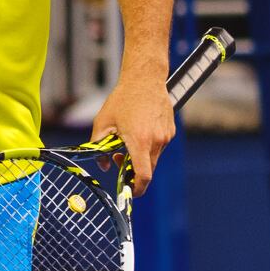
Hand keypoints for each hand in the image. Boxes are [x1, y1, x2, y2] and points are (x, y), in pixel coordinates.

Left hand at [91, 65, 176, 193]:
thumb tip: (103, 165)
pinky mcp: (170, 131)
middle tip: (119, 160)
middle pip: (147, 169)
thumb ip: (99, 146)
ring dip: (140, 158)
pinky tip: (138, 133)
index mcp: (139, 141)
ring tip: (126, 142)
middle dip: (133, 172)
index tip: (129, 191)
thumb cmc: (122, 99)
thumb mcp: (103, 123)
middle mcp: (156, 141)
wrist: (145, 80)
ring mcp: (166, 136)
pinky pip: (159, 147)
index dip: (136, 188)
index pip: (143, 175)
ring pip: (153, 158)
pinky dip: (148, 148)